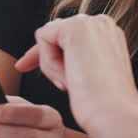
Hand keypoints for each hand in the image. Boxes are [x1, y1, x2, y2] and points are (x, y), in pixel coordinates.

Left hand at [16, 15, 137, 137]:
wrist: (113, 115)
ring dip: (52, 66)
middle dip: (49, 61)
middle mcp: (101, 23)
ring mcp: (89, 23)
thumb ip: (75, 58)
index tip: (24, 66)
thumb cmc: (104, 105)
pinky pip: (43, 39)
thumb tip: (46, 52)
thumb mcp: (90, 75)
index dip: (47, 53)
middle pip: (54, 34)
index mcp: (108, 35)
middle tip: (65, 85)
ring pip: (47, 38)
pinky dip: (49, 63)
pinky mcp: (75, 27)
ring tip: (73, 84)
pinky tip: (69, 77)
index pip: (66, 36)